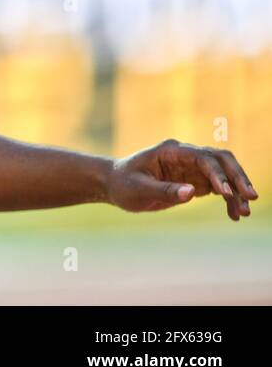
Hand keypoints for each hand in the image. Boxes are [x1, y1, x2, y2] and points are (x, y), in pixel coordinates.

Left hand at [107, 139, 257, 220]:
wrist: (114, 185)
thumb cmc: (123, 183)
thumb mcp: (138, 189)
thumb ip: (164, 190)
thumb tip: (191, 193)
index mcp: (170, 151)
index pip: (202, 158)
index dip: (218, 174)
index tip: (227, 193)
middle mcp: (185, 155)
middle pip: (220, 159)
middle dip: (238, 177)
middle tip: (251, 197)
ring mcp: (191, 167)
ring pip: (224, 174)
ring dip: (236, 191)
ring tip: (244, 213)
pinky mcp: (194, 180)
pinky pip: (219, 187)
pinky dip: (229, 199)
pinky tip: (234, 215)